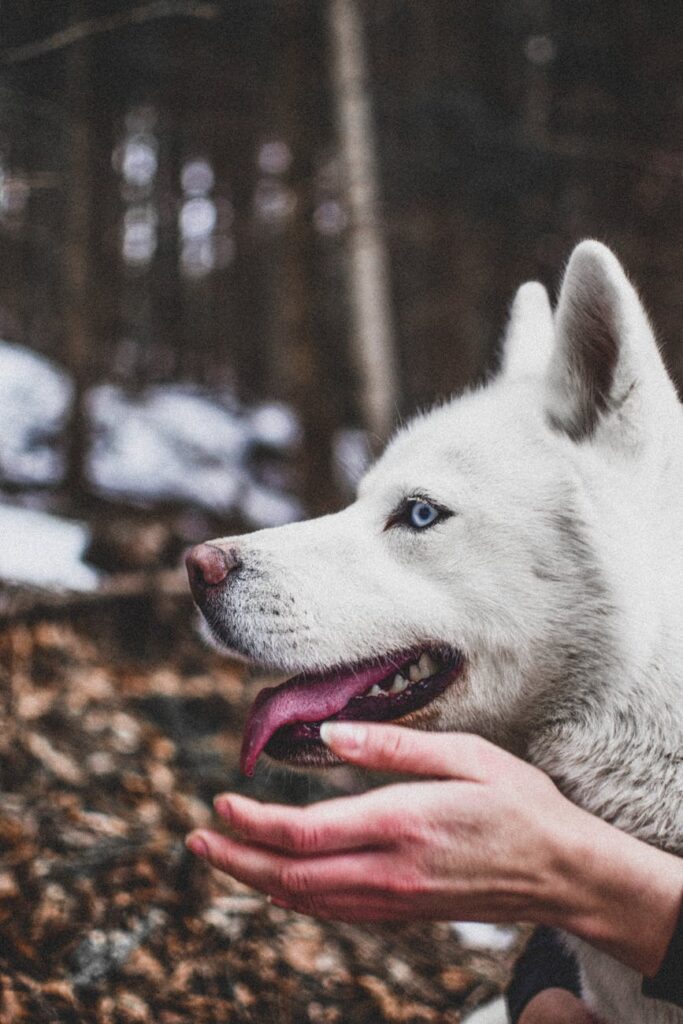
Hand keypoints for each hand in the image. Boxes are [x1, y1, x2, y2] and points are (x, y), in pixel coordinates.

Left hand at [186, 723, 584, 924]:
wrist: (563, 873)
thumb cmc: (519, 803)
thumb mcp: (468, 755)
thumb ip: (396, 747)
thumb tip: (331, 735)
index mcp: (402, 823)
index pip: (305, 834)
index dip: (253, 823)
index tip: (221, 799)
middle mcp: (390, 870)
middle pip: (291, 875)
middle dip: (235, 859)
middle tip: (196, 838)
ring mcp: (395, 897)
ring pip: (306, 900)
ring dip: (255, 880)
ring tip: (221, 857)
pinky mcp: (403, 909)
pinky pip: (333, 911)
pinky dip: (293, 897)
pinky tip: (277, 885)